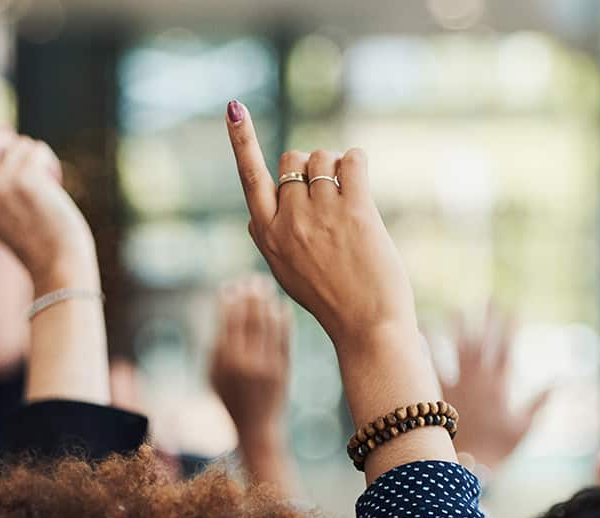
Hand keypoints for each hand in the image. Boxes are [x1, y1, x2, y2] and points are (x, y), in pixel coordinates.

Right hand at [0, 96, 95, 292]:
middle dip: (8, 144)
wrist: (56, 262)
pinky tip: (51, 190)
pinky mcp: (22, 179)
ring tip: (40, 193)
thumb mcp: (2, 206)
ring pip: (16, 142)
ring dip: (33, 159)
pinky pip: (36, 150)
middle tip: (23, 175)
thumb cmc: (34, 235)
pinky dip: (49, 164)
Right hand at [209, 276, 292, 439]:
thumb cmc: (229, 399)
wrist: (255, 427)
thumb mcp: (212, 375)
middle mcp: (245, 361)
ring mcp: (267, 364)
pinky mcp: (284, 368)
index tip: (231, 286)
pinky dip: (283, 319)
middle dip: (251, 295)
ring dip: (267, 302)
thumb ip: (216, 346)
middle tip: (252, 280)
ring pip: (269, 324)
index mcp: (224, 361)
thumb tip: (224, 311)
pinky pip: (285, 337)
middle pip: (250, 318)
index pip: (227, 321)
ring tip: (265, 287)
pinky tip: (280, 306)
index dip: (230, 300)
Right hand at [226, 102, 444, 480]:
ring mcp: (319, 213)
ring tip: (348, 201)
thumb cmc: (330, 301)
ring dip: (336, 167)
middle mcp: (287, 220)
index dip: (242, 140)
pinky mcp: (354, 210)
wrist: (366, 327)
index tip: (234, 108)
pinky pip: (352, 160)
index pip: (249, 177)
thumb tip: (254, 216)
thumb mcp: (285, 273)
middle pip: (293, 159)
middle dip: (311, 167)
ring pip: (322, 157)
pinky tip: (362, 184)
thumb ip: (270, 240)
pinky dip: (358, 164)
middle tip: (330, 198)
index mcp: (266, 235)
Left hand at [438, 302, 549, 471]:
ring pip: (457, 351)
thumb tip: (563, 380)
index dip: (509, 328)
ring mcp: (458, 386)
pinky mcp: (440, 396)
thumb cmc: (499, 450)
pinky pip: (431, 369)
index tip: (512, 308)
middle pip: (483, 343)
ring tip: (455, 310)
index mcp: (500, 386)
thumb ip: (541, 400)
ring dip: (456, 329)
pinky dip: (427, 352)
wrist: (469, 466)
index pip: (507, 349)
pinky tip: (422, 335)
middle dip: (487, 320)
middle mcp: (478, 381)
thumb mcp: (525, 426)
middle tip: (488, 298)